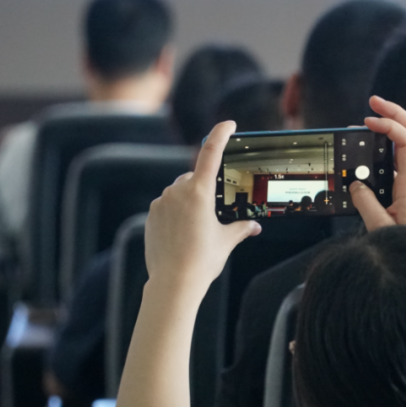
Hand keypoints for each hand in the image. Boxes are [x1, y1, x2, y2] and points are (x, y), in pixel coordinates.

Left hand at [144, 121, 260, 301]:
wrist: (173, 282)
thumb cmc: (203, 260)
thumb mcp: (227, 241)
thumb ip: (241, 228)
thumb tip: (254, 227)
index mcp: (199, 192)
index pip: (210, 153)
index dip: (220, 134)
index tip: (229, 124)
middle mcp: (177, 191)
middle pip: (194, 178)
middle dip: (204, 190)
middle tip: (213, 215)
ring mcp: (161, 202)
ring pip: (179, 193)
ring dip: (189, 203)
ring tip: (196, 232)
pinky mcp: (151, 215)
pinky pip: (167, 206)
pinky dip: (176, 214)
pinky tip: (182, 235)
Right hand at [350, 96, 405, 233]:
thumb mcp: (380, 226)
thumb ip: (365, 202)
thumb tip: (355, 183)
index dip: (389, 125)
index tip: (367, 122)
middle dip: (395, 113)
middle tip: (374, 101)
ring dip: (393, 127)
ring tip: (370, 120)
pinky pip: (402, 160)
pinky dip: (389, 147)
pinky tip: (373, 149)